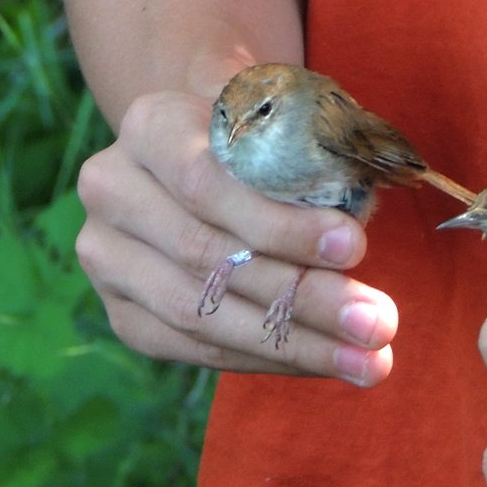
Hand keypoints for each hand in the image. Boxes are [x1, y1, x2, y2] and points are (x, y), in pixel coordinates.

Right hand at [75, 90, 396, 384]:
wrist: (205, 153)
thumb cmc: (265, 139)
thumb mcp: (286, 124)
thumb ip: (319, 157)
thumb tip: (365, 217)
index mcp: (152, 126)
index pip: (207, 183)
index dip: (281, 223)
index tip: (356, 247)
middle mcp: (112, 189)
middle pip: (208, 256)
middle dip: (304, 296)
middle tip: (379, 323)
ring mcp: (107, 256)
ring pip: (200, 314)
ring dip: (295, 343)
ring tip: (370, 360)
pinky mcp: (123, 313)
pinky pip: (198, 349)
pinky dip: (271, 358)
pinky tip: (330, 362)